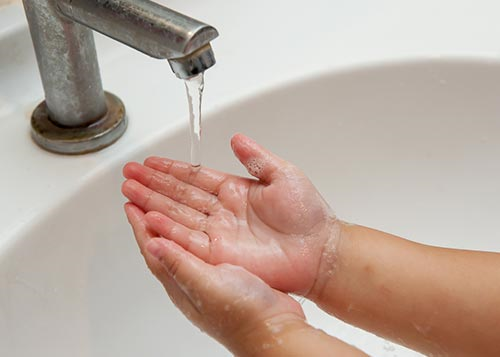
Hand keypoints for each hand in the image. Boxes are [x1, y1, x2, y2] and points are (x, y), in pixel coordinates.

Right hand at [122, 134, 339, 293]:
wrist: (319, 249)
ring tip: (130, 193)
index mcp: (234, 191)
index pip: (194, 177)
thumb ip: (255, 158)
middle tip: (129, 175)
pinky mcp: (219, 254)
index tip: (150, 162)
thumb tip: (235, 137)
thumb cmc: (307, 215)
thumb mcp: (282, 175)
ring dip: (152, 204)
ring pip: (177, 215)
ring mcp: (218, 233)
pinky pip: (187, 239)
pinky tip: (148, 218)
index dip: (171, 170)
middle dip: (152, 185)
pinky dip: (167, 229)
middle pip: (179, 195)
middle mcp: (221, 212)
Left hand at [124, 203, 305, 354]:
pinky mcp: (224, 271)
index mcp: (180, 281)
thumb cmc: (242, 314)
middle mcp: (189, 277)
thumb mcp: (206, 285)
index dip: (140, 224)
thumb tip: (152, 244)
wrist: (273, 328)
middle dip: (149, 217)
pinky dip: (194, 227)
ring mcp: (206, 275)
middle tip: (142, 195)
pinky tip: (199, 221)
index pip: (152, 247)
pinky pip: (201, 243)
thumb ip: (179, 265)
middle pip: (162, 241)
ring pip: (181, 240)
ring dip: (170, 219)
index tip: (131, 202)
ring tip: (163, 201)